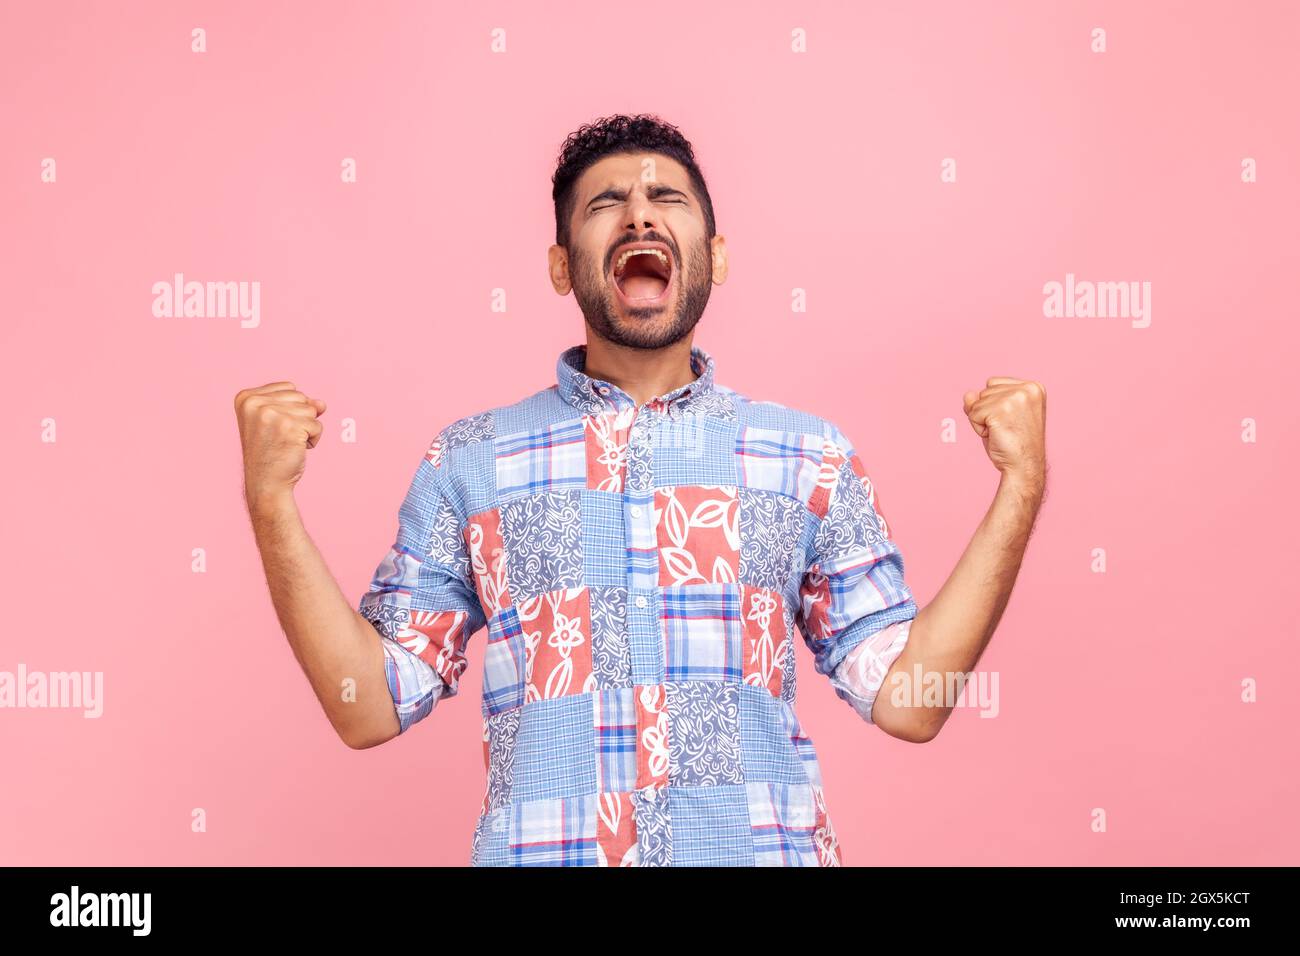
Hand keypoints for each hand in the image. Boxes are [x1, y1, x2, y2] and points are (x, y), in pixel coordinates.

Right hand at [234, 382, 326, 506]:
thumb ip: (300, 404)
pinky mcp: (289, 426)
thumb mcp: (279, 421)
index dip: (290, 409)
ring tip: (288, 443)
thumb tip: (321, 404)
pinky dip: (313, 439)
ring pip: (311, 410)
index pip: (289, 388)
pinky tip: (296, 449)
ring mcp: (271, 414)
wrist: (266, 483)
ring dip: (307, 429)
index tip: (273, 428)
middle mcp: (255, 403)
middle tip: (281, 437)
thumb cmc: (271, 452)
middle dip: (299, 418)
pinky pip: (318, 425)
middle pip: (301, 397)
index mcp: (246, 398)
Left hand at [962, 377, 1046, 491]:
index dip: (994, 405)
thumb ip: (983, 400)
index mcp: (1033, 387)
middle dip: (988, 412)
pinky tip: (995, 436)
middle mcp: (1027, 389)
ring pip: (977, 402)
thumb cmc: (1014, 444)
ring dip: (982, 421)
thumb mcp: (1000, 415)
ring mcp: (1015, 398)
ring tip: (1001, 432)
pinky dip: (978, 428)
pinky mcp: (1001, 410)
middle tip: (1006, 429)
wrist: (1024, 467)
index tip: (1012, 421)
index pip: (993, 383)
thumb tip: (968, 395)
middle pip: (984, 391)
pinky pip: (973, 414)